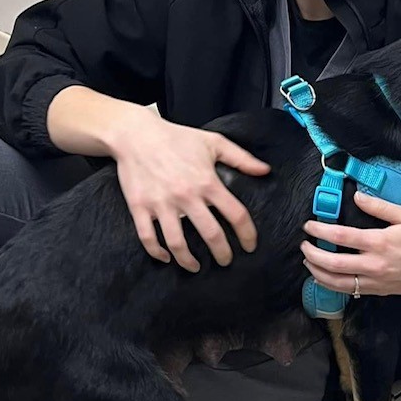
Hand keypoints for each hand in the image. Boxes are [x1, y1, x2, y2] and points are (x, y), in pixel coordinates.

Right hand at [110, 114, 269, 270]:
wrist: (135, 133)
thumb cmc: (176, 137)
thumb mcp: (213, 142)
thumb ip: (241, 158)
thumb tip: (265, 171)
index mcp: (207, 182)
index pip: (236, 215)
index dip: (247, 234)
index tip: (250, 246)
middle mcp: (186, 196)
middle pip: (211, 235)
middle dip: (222, 254)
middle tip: (226, 261)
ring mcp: (162, 204)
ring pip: (178, 243)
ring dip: (188, 261)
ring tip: (196, 267)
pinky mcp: (139, 207)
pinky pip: (148, 238)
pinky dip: (157, 252)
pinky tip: (166, 257)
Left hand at [301, 190, 400, 296]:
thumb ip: (379, 206)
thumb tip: (357, 196)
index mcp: (380, 242)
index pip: (341, 237)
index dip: (320, 231)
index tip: (309, 226)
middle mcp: (374, 264)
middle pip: (333, 264)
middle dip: (313, 254)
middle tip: (303, 245)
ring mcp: (375, 281)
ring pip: (338, 283)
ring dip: (318, 273)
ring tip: (308, 262)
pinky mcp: (378, 291)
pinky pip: (349, 291)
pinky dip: (332, 284)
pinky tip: (325, 276)